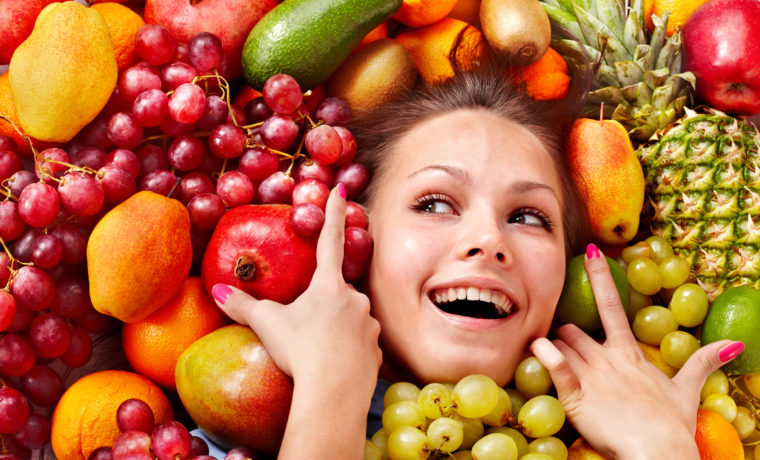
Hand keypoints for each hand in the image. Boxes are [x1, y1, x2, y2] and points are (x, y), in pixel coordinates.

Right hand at [211, 185, 381, 391]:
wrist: (334, 392)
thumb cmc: (300, 350)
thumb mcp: (268, 325)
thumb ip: (245, 306)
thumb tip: (218, 292)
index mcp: (329, 285)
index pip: (331, 239)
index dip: (335, 212)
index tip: (342, 189)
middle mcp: (355, 298)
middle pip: (337, 291)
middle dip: (323, 303)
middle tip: (306, 327)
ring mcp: (370, 324)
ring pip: (350, 318)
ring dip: (335, 328)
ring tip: (316, 352)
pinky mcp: (377, 351)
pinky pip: (359, 344)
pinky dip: (346, 350)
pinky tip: (333, 365)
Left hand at [530, 243, 740, 459]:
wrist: (658, 451)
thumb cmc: (670, 424)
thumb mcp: (687, 391)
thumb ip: (702, 362)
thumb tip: (733, 344)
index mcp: (630, 353)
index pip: (612, 306)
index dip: (601, 277)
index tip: (591, 251)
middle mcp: (607, 357)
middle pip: (574, 330)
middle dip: (566, 333)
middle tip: (563, 343)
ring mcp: (590, 375)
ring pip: (561, 344)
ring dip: (552, 344)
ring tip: (544, 350)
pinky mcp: (575, 395)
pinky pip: (555, 366)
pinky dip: (543, 354)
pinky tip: (535, 346)